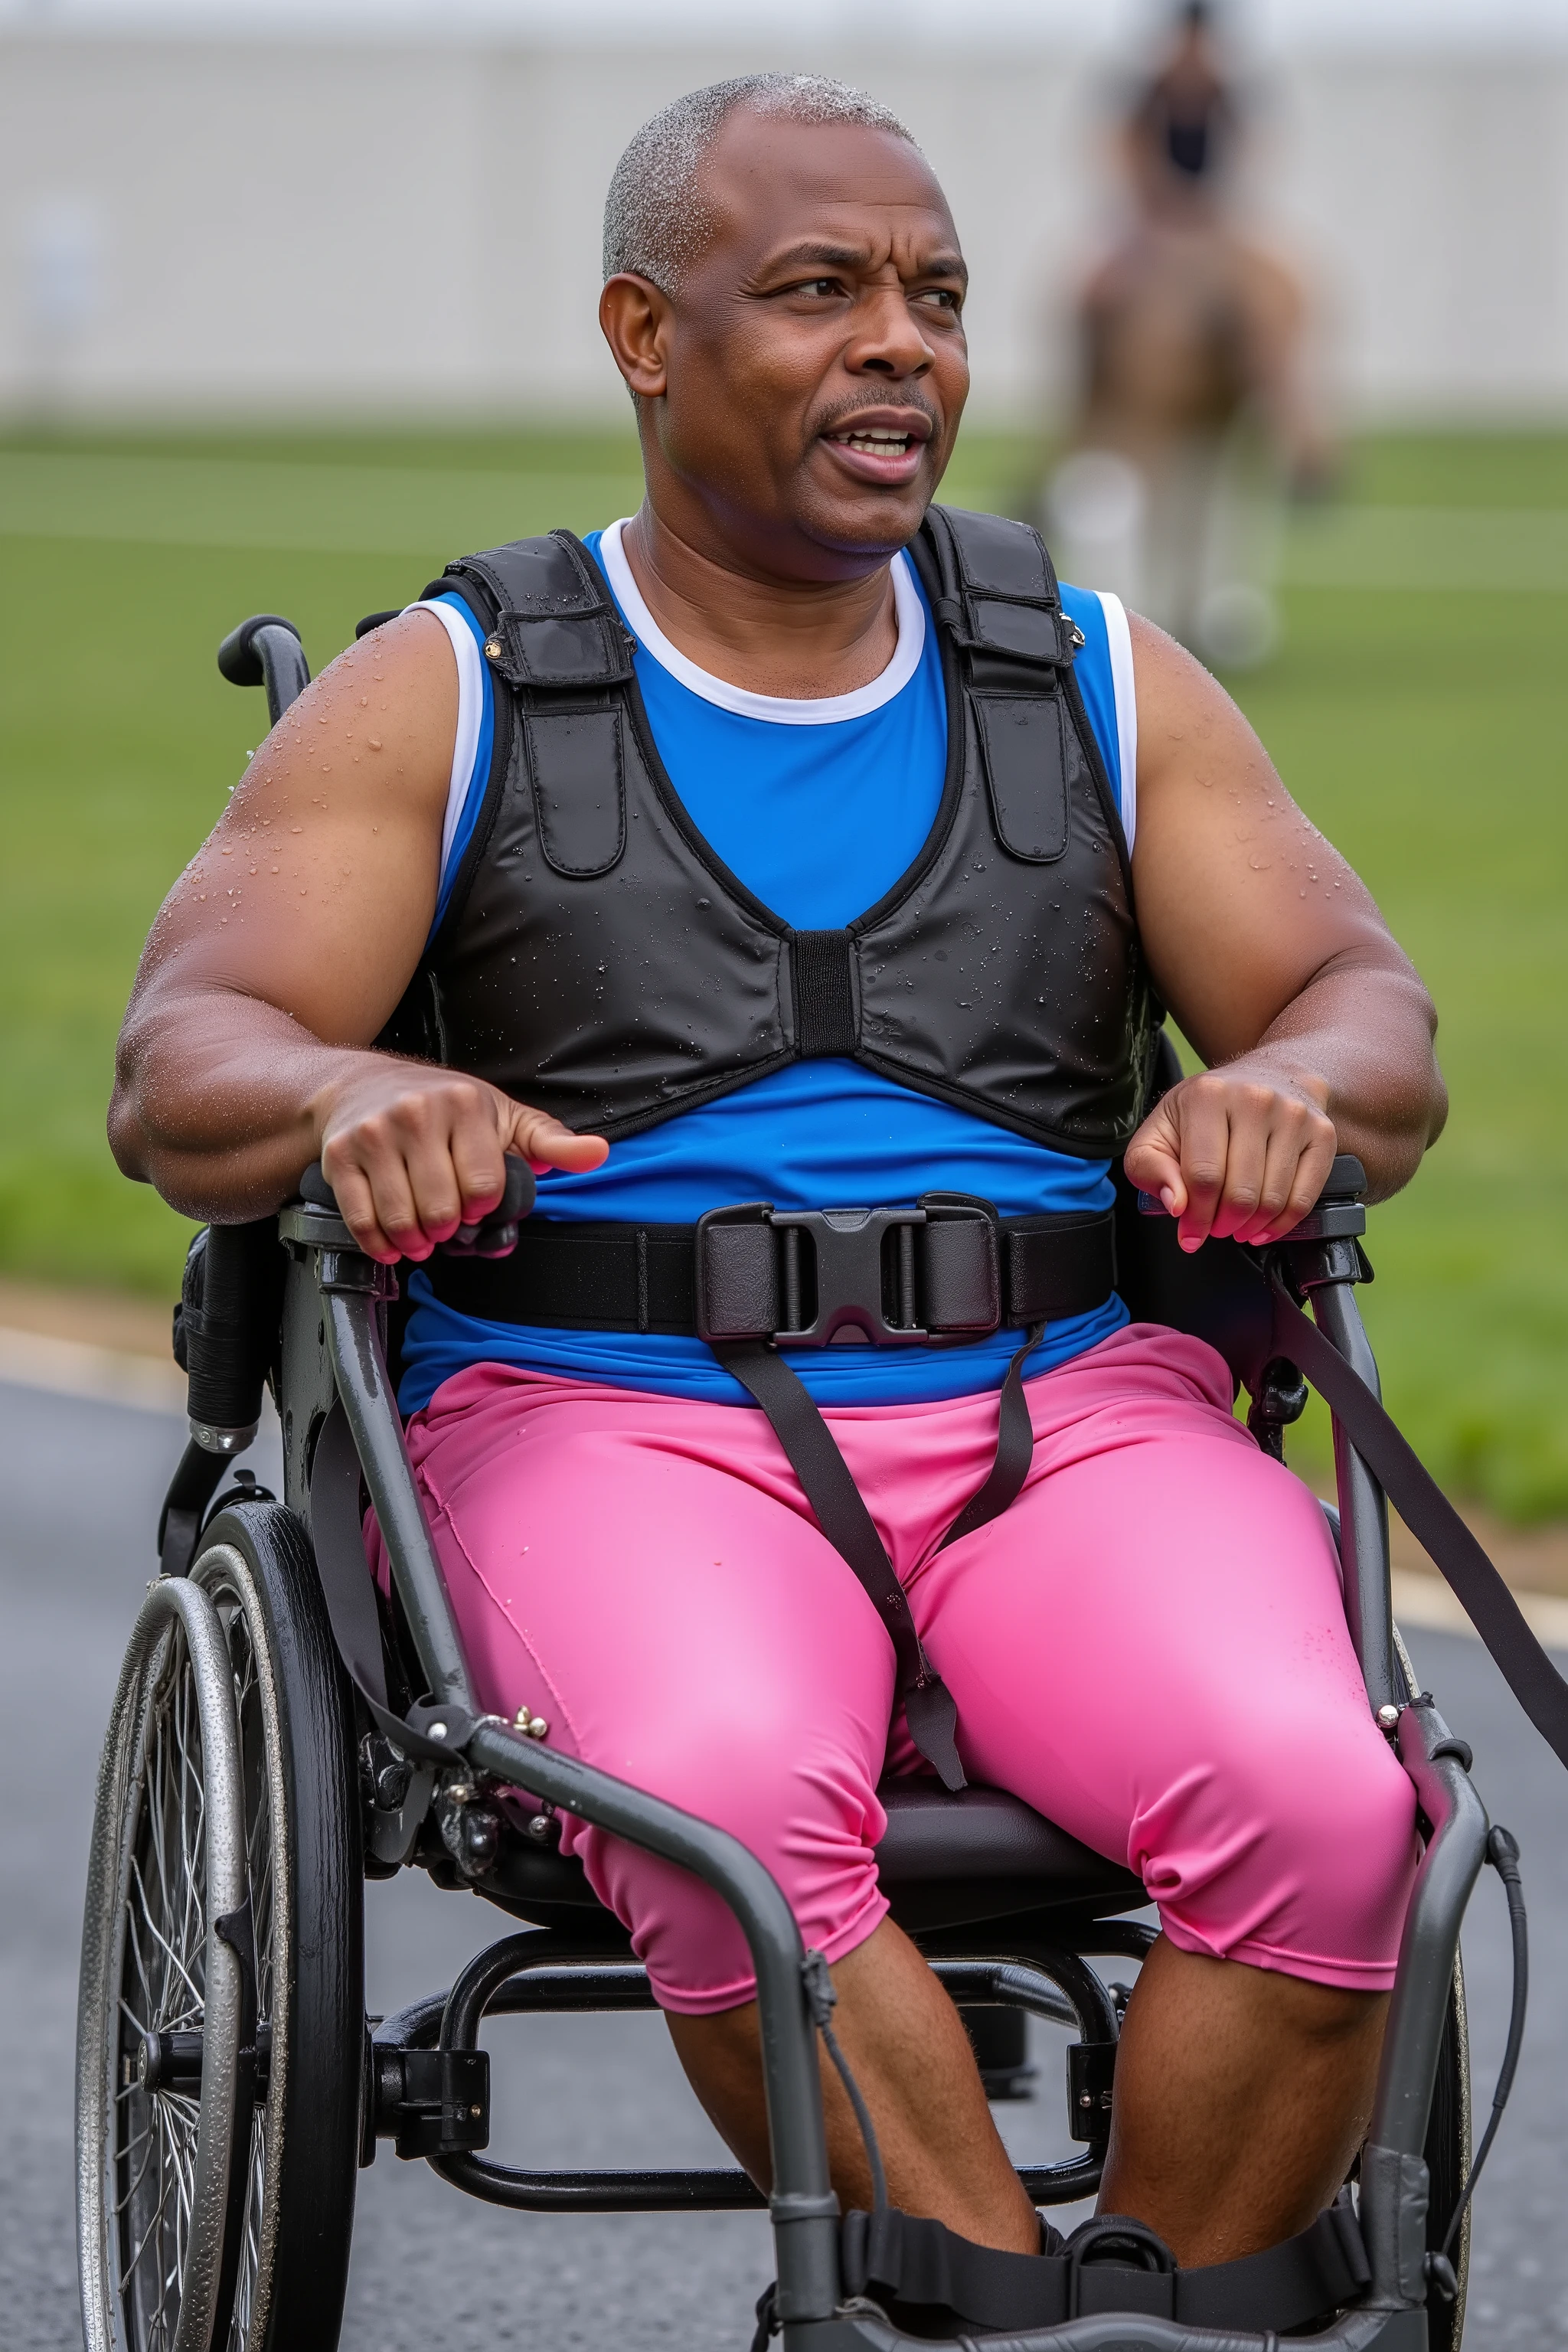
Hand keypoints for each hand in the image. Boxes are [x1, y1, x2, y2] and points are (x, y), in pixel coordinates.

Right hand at [317, 1061, 607, 1262]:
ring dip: (416, 1242)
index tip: (478, 1201)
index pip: (483, 1186)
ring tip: (423, 1235)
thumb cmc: (443, 1106)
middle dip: (449, 1229)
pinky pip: (361, 1220)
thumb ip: (551, 1142)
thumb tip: (597, 1154)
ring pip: (401, 1220)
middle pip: (442, 1210)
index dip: (484, 1206)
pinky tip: (392, 1242)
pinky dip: (379, 1243)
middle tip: (448, 1222)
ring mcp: (374, 1135)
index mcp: (464, 1105)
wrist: (361, 1085)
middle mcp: (416, 1114)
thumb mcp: (504, 1116)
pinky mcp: (340, 1156)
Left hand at [1123, 1063, 1336, 1253]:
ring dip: (1251, 1227)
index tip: (1189, 1235)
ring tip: (1237, 1227)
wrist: (1268, 1075)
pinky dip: (1282, 1224)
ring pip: (1273, 1199)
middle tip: (1215, 1229)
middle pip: (1240, 1192)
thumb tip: (1175, 1205)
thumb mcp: (1160, 1129)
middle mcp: (1255, 1100)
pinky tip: (1264, 1227)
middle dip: (1223, 1224)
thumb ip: (1150, 1167)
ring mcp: (1294, 1116)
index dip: (1195, 1216)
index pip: (1203, 1175)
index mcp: (1208, 1096)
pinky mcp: (1322, 1133)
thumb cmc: (1207, 1109)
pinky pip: (1305, 1197)